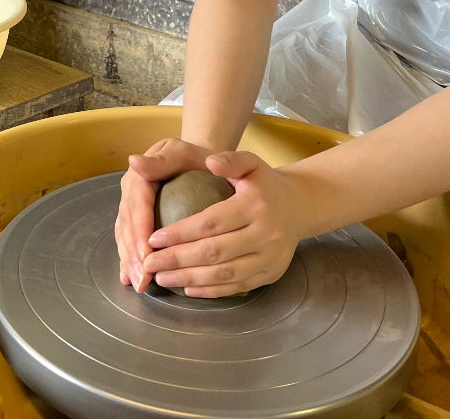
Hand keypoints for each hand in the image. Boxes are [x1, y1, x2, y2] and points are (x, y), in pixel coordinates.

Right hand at [115, 137, 216, 291]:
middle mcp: (130, 191)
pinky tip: (130, 279)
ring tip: (138, 283)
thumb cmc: (196, 158)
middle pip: (128, 225)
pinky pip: (129, 240)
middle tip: (142, 278)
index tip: (147, 253)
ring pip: (125, 235)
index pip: (137, 205)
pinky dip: (129, 259)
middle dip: (133, 254)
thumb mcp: (182, 153)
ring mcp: (131, 205)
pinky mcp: (136, 218)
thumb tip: (134, 161)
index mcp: (139, 175)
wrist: (197, 159)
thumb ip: (161, 159)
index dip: (140, 230)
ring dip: (129, 261)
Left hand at [141, 151, 306, 297]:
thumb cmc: (264, 184)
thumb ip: (230, 159)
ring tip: (162, 277)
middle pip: (215, 252)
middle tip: (150, 263)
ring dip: (189, 279)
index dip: (180, 233)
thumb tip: (210, 161)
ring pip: (225, 275)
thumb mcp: (251, 163)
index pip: (211, 223)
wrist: (299, 207)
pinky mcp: (271, 275)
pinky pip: (237, 287)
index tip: (153, 239)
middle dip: (178, 260)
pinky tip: (187, 288)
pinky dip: (210, 291)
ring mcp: (270, 258)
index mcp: (256, 206)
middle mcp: (266, 235)